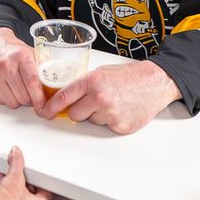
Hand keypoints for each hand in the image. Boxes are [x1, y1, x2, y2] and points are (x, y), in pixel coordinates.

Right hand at [0, 28, 45, 110]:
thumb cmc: (13, 49)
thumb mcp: (30, 53)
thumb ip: (42, 68)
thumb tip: (53, 88)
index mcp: (21, 56)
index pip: (32, 82)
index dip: (39, 98)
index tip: (43, 107)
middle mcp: (6, 65)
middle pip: (23, 96)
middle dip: (29, 99)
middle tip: (30, 93)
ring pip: (12, 102)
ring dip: (17, 100)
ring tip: (17, 89)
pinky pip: (0, 101)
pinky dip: (6, 99)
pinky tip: (7, 88)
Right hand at [0, 146, 50, 199]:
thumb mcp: (14, 176)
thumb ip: (17, 162)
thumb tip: (16, 154)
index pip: (45, 192)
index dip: (37, 180)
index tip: (31, 175)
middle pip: (31, 199)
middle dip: (22, 187)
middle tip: (16, 178)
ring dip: (12, 194)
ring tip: (4, 183)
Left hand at [41, 60, 180, 133]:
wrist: (155, 82)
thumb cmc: (130, 76)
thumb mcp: (102, 72)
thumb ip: (84, 85)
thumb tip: (67, 97)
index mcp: (92, 81)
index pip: (64, 97)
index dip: (51, 107)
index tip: (44, 112)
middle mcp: (100, 98)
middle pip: (74, 114)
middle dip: (79, 110)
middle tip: (92, 102)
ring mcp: (110, 114)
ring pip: (91, 122)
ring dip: (97, 115)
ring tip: (112, 103)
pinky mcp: (120, 126)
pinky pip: (105, 127)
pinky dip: (110, 121)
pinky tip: (120, 109)